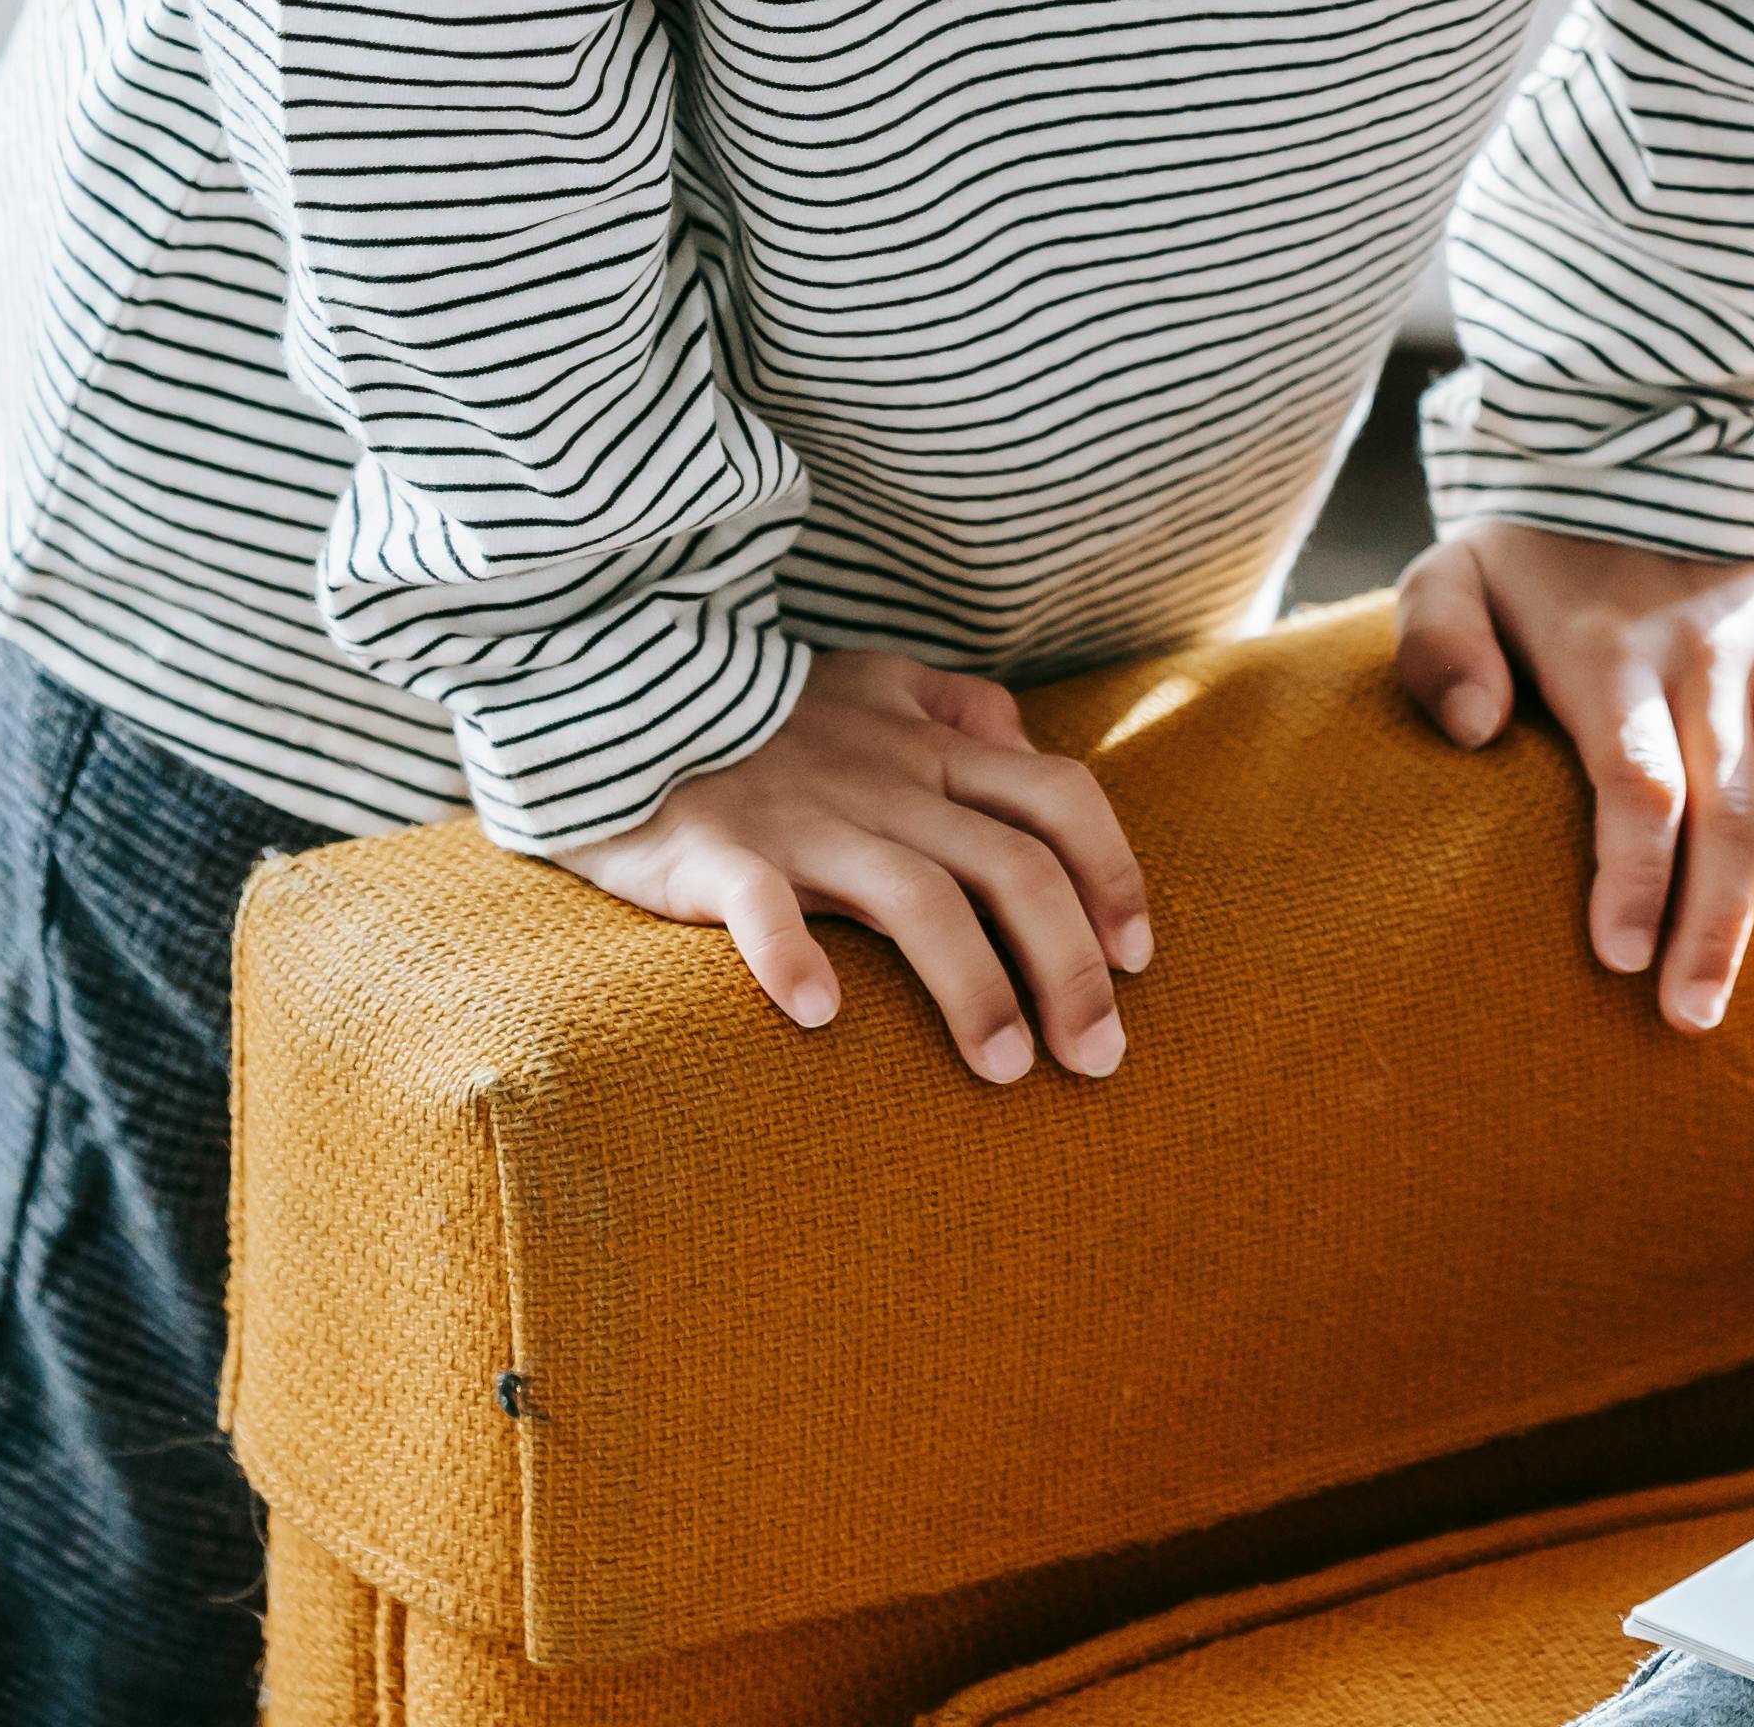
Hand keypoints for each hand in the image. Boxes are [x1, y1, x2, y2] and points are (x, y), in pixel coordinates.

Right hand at [545, 645, 1150, 1085]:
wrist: (615, 692)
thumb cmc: (760, 713)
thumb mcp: (875, 683)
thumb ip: (958, 708)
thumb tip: (1026, 745)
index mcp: (930, 748)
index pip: (1060, 797)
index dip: (1113, 873)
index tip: (1138, 959)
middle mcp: (887, 783)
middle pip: (1014, 868)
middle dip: (1072, 967)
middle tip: (1099, 1059)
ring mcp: (804, 817)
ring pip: (918, 897)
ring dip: (975, 986)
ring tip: (1006, 1070)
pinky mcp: (716, 851)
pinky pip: (760, 901)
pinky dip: (791, 955)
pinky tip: (820, 1017)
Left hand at [1391, 523, 1753, 1031]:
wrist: (1624, 449)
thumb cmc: (1530, 558)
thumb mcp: (1449, 574)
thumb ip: (1436, 648)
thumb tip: (1475, 734)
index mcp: (1610, 655)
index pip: (1634, 781)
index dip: (1632, 872)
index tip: (1621, 958)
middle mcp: (1705, 650)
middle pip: (1729, 798)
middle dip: (1719, 914)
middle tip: (1699, 1012)